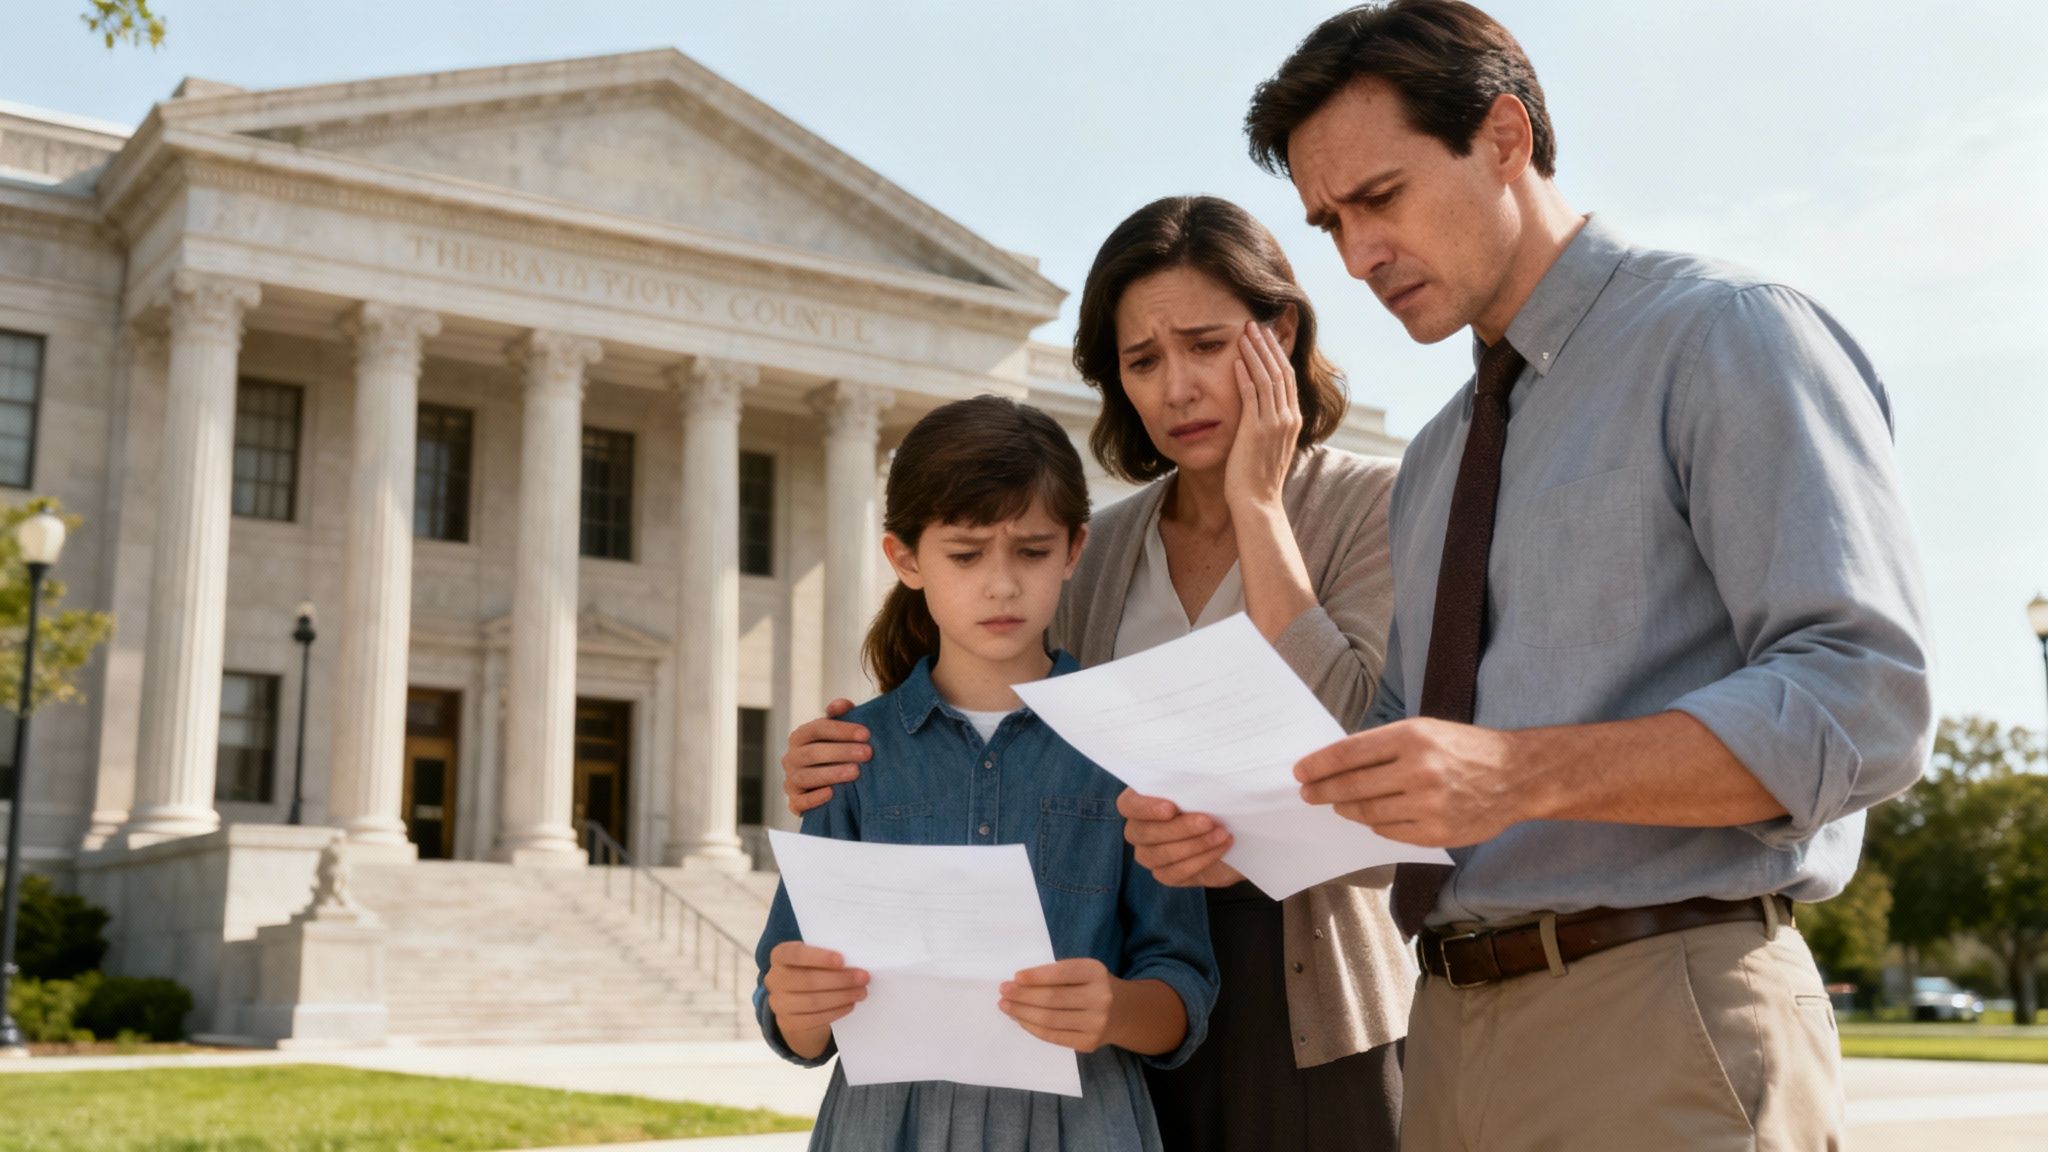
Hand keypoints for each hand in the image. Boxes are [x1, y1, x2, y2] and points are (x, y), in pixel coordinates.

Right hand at [763, 941, 868, 1058]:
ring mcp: (778, 1003)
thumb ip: (827, 957)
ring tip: (861, 992)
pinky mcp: (786, 1022)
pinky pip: (813, 1019)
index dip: (818, 957)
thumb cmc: (811, 969)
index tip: (842, 959)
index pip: (795, 954)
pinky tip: (850, 1005)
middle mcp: (774, 979)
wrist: (796, 999)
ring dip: (841, 997)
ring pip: (812, 1001)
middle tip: (863, 977)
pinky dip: (835, 1012)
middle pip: (807, 980)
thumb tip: (855, 961)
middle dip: (840, 979)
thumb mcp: (813, 958)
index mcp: (779, 956)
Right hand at [781, 699, 869, 816]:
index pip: (817, 728)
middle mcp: (791, 758)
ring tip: (855, 772)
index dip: (842, 730)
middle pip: (813, 752)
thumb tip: (842, 704)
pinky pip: (800, 801)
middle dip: (842, 752)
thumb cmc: (834, 755)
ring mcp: (791, 780)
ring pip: (806, 776)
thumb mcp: (837, 734)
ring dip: (832, 773)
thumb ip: (840, 716)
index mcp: (800, 737)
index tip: (866, 734)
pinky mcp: (794, 802)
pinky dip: (814, 798)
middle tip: (867, 753)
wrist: (826, 787)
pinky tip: (832, 793)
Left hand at [1001, 958, 1115, 1052]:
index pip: (1062, 973)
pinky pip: (1054, 1036)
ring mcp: (1096, 1023)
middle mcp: (1100, 997)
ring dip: (1022, 1013)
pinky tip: (1021, 1020)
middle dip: (1023, 995)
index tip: (1016, 977)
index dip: (1037, 976)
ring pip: (1050, 1019)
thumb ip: (1058, 974)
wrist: (1123, 1012)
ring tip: (1006, 1006)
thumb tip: (1019, 984)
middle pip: (1053, 998)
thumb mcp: (1084, 971)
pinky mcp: (1088, 1043)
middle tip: (1003, 992)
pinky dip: (1033, 1028)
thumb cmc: (1093, 985)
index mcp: (1096, 972)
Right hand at [1116, 788, 1243, 887]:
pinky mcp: (1165, 874)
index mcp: (1140, 801)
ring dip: (1193, 845)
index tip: (1171, 808)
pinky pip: (1174, 873)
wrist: (1231, 830)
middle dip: (1178, 828)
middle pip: (1143, 833)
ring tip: (1220, 834)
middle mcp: (1138, 829)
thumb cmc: (1213, 801)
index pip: (1128, 805)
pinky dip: (1199, 861)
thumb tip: (1198, 781)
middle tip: (1207, 821)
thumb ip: (1194, 784)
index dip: (1145, 808)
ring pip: (1158, 855)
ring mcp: (1149, 854)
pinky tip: (1219, 848)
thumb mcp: (1205, 787)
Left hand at [1222, 320, 1302, 516]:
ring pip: (1267, 379)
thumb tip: (1259, 410)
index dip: (1277, 354)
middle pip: (1280, 372)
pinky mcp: (1256, 431)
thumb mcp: (1269, 446)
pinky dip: (1244, 376)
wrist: (1258, 502)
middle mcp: (1287, 418)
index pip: (1287, 378)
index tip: (1266, 336)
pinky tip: (1235, 360)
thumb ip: (1268, 424)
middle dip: (1267, 346)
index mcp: (1292, 420)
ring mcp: (1273, 424)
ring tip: (1245, 334)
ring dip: (1255, 354)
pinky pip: (1251, 396)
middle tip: (1255, 325)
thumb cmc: (1258, 478)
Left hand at [1294, 718, 1523, 847]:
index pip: (1350, 753)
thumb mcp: (1425, 731)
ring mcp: (1429, 805)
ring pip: (1369, 812)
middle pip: (1353, 786)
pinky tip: (1371, 817)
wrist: (1516, 775)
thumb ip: (1384, 746)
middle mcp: (1419, 770)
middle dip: (1323, 790)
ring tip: (1337, 804)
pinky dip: (1376, 824)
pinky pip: (1390, 831)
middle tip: (1307, 793)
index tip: (1301, 771)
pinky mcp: (1437, 832)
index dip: (1320, 765)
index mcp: (1412, 738)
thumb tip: (1338, 762)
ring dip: (1347, 809)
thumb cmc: (1465, 748)